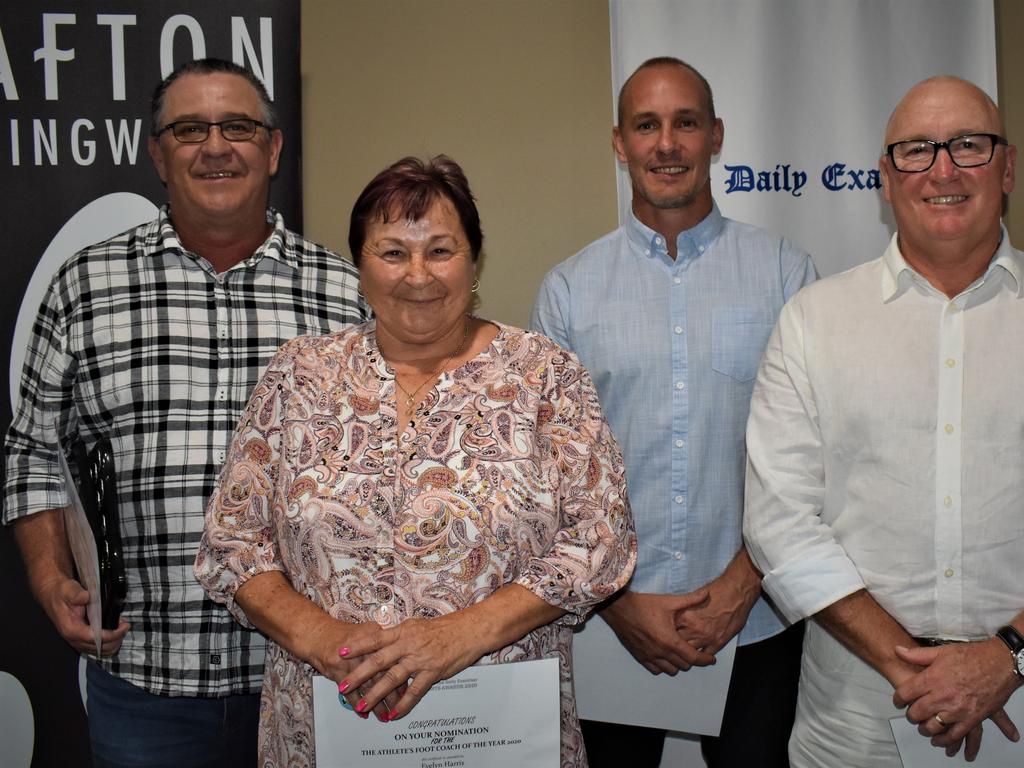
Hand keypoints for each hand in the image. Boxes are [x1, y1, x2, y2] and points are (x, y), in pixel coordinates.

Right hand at [36, 572, 128, 655]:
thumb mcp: (68, 589)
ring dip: (113, 643)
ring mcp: (77, 641)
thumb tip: (86, 596)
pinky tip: (114, 635)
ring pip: (99, 651)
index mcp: (71, 628)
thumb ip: (77, 594)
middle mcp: (74, 638)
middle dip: (116, 638)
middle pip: (100, 648)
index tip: (123, 626)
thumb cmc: (61, 593)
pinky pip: (96, 649)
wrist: (53, 594)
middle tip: (126, 626)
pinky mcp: (81, 640)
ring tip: (122, 630)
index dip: (112, 634)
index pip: (95, 638)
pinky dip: (108, 644)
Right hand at [305, 618, 406, 721]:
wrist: (318, 634)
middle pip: (380, 675)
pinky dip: (356, 704)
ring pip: (366, 686)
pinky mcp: (336, 672)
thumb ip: (384, 644)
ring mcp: (349, 662)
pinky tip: (363, 713)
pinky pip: (348, 692)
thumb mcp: (366, 631)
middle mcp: (363, 650)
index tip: (407, 692)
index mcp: (373, 637)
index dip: (400, 677)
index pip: (391, 660)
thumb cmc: (344, 635)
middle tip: (398, 708)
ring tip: (384, 716)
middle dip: (390, 695)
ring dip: (375, 704)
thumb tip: (401, 662)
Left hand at [334, 611, 489, 720]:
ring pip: (393, 678)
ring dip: (376, 694)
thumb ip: (399, 635)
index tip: (341, 652)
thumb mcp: (417, 626)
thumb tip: (380, 639)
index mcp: (404, 631)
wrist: (469, 630)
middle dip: (359, 675)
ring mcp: (421, 659)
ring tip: (362, 706)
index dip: (358, 646)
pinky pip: (415, 691)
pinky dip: (403, 704)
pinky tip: (393, 714)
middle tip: (343, 687)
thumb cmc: (444, 628)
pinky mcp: (433, 672)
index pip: (376, 638)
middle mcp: (409, 644)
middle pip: (379, 661)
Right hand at [600, 589, 714, 673]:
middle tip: (694, 650)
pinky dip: (663, 666)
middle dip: (692, 659)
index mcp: (670, 641)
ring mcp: (649, 656)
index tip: (711, 659)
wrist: (620, 608)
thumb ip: (691, 599)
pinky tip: (664, 656)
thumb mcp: (670, 601)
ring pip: (670, 670)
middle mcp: (661, 652)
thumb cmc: (644, 605)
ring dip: (678, 664)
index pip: (693, 658)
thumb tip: (708, 593)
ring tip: (679, 653)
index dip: (705, 660)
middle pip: (684, 665)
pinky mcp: (639, 657)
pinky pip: (655, 670)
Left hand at [674, 552, 760, 655]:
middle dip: (673, 645)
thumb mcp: (694, 597)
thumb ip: (684, 607)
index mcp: (685, 617)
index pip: (669, 630)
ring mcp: (706, 638)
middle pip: (677, 643)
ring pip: (690, 652)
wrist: (736, 593)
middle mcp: (694, 629)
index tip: (663, 634)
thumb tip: (674, 612)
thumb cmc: (717, 591)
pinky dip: (701, 656)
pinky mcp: (718, 642)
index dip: (665, 633)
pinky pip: (706, 655)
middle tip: (671, 646)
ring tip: (683, 652)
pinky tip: (698, 654)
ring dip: (686, 653)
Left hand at [892, 641, 1021, 758]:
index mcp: (932, 679)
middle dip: (911, 716)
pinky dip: (945, 740)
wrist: (1000, 664)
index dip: (898, 700)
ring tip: (923, 726)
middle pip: (917, 713)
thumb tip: (897, 651)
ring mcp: (957, 710)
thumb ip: (917, 655)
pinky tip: (939, 740)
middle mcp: (942, 696)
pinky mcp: (972, 719)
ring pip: (933, 727)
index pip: (905, 694)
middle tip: (911, 714)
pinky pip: (955, 735)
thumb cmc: (971, 656)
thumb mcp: (941, 651)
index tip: (898, 702)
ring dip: (925, 729)